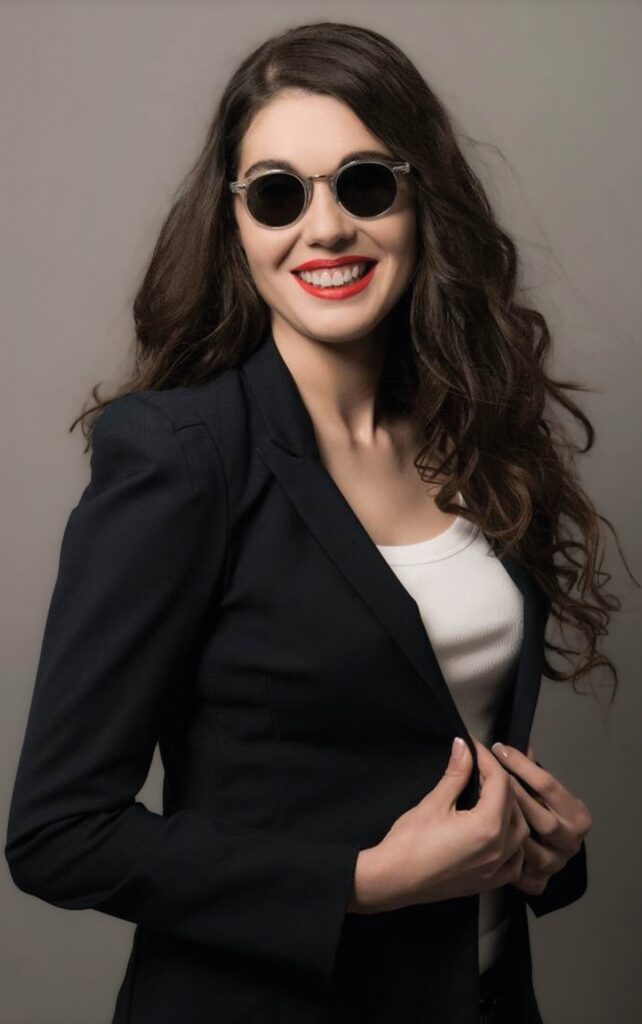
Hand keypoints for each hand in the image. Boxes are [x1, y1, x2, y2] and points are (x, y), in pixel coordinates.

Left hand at [476, 738, 591, 895]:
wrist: (553, 844)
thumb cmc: (545, 809)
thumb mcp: (540, 786)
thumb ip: (532, 766)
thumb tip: (521, 740)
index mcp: (577, 816)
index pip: (548, 786)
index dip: (522, 765)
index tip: (499, 749)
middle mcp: (571, 842)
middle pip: (542, 821)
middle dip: (514, 797)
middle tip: (489, 778)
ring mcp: (556, 864)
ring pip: (533, 851)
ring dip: (511, 831)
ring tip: (485, 809)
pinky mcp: (540, 882)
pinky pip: (527, 878)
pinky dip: (511, 865)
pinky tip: (492, 849)